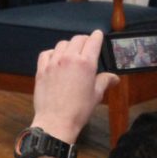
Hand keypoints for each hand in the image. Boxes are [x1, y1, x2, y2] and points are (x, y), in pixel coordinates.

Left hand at [31, 30, 118, 144]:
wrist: (56, 121)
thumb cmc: (79, 110)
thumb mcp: (96, 95)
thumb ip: (105, 81)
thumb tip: (114, 78)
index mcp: (86, 63)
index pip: (93, 40)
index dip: (97, 36)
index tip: (98, 36)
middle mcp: (69, 58)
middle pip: (78, 39)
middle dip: (84, 40)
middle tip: (87, 47)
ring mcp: (53, 63)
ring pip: (62, 44)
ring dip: (69, 46)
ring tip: (72, 54)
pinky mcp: (41, 69)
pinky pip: (46, 53)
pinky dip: (52, 53)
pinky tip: (55, 59)